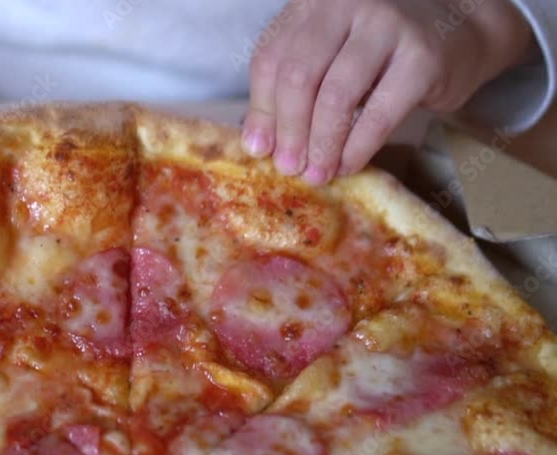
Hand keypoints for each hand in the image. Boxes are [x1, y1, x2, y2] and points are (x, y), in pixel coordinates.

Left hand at [241, 0, 533, 184]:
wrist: (461, 29)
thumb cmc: (382, 49)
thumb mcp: (331, 53)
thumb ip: (293, 84)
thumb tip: (256, 142)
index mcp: (313, 3)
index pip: (271, 58)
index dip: (261, 109)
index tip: (259, 149)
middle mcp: (346, 4)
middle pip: (298, 76)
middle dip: (289, 131)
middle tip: (288, 167)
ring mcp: (386, 26)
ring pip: (335, 96)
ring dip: (322, 144)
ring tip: (317, 174)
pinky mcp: (422, 57)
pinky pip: (378, 114)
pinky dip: (357, 148)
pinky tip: (347, 165)